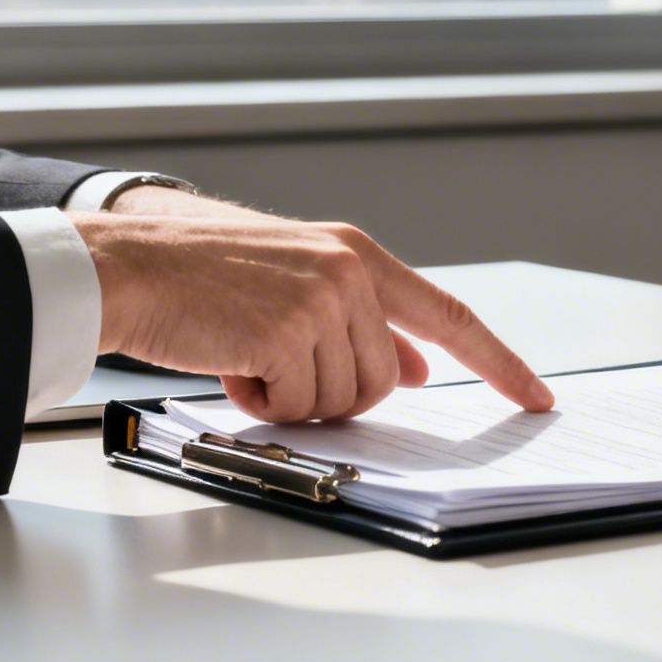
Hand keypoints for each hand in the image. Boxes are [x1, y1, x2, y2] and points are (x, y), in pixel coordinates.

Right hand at [72, 196, 552, 422]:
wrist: (125, 265)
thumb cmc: (197, 278)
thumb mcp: (294, 283)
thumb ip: (360, 319)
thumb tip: (415, 366)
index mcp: (356, 254)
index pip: (450, 314)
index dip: (498, 362)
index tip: (536, 397)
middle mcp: (349, 271)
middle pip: (384, 381)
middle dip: (330, 392)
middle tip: (272, 364)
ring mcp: (323, 300)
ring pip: (343, 400)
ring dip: (290, 397)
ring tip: (243, 354)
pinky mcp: (288, 332)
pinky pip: (296, 407)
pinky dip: (258, 402)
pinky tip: (226, 361)